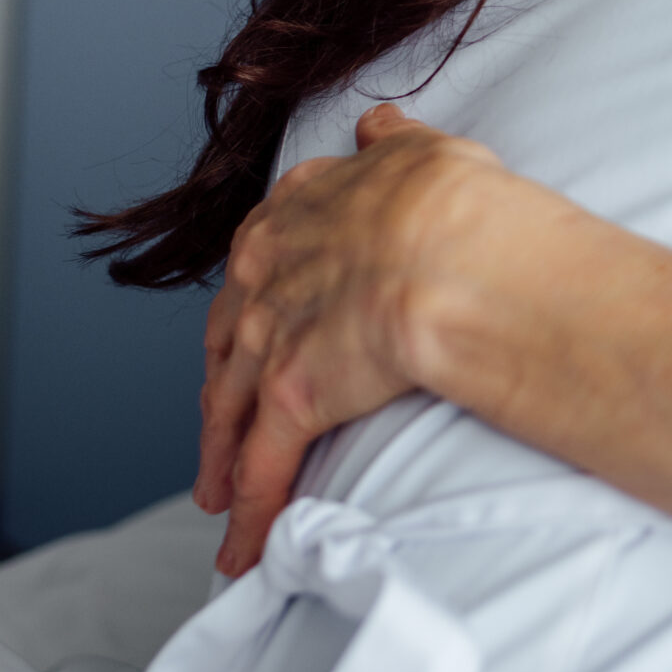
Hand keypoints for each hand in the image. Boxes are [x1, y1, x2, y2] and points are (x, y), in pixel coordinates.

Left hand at [195, 104, 565, 576]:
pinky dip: (250, 511)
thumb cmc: (454, 200)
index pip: (262, 258)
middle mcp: (270, 267)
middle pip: (227, 336)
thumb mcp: (425, 150)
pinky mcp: (288, 397)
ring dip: (221, 457)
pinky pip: (263, 467)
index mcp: (300, 209)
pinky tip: (242, 549)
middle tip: (219, 422)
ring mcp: (273, 334)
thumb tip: (378, 123)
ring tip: (216, 497)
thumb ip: (395, 142)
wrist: (453, 247)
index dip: (257, 296)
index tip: (254, 321)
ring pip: (229, 405)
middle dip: (220, 384)